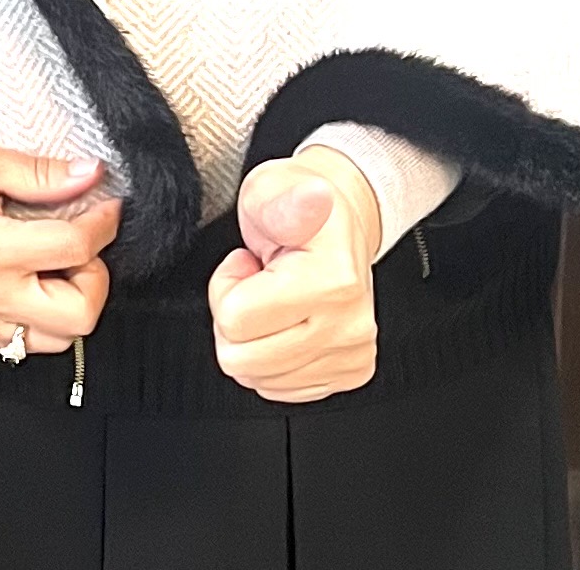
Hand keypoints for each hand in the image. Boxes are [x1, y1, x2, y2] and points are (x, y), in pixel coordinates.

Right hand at [0, 142, 120, 350]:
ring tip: (54, 258)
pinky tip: (27, 275)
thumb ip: (38, 173)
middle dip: (95, 274)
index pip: (75, 249)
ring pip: (57, 340)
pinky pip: (24, 341)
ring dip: (70, 300)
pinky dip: (40, 314)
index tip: (105, 203)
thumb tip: (89, 175)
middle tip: (81, 239)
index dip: (103, 221)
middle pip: (80, 315)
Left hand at [207, 145, 381, 401]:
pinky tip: (286, 322)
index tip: (247, 263)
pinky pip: (282, 389)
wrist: (342, 220)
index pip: (235, 320)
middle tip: (256, 283)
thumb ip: (282, 203)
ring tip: (272, 299)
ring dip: (254, 339)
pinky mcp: (352, 373)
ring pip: (260, 379)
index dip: (226, 286)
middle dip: (234, 318)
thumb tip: (315, 196)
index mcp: (334, 280)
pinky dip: (272, 359)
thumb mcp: (271, 189)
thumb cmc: (297, 204)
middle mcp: (350, 324)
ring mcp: (354, 353)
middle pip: (243, 360)